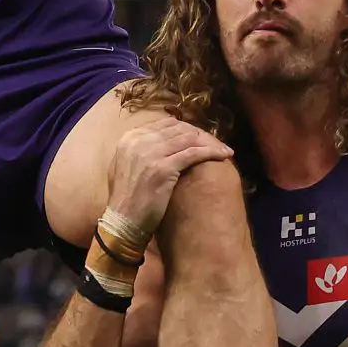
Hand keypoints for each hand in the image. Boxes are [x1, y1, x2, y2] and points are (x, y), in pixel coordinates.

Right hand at [102, 119, 233, 249]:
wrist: (122, 222)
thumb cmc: (126, 199)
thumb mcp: (125, 166)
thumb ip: (139, 150)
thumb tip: (160, 141)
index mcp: (129, 138)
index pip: (166, 124)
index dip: (187, 130)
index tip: (202, 139)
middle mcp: (138, 140)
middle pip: (179, 129)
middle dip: (201, 135)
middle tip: (217, 143)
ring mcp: (150, 153)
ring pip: (189, 138)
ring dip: (211, 142)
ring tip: (225, 150)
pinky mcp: (163, 168)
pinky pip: (194, 153)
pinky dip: (211, 153)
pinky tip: (223, 156)